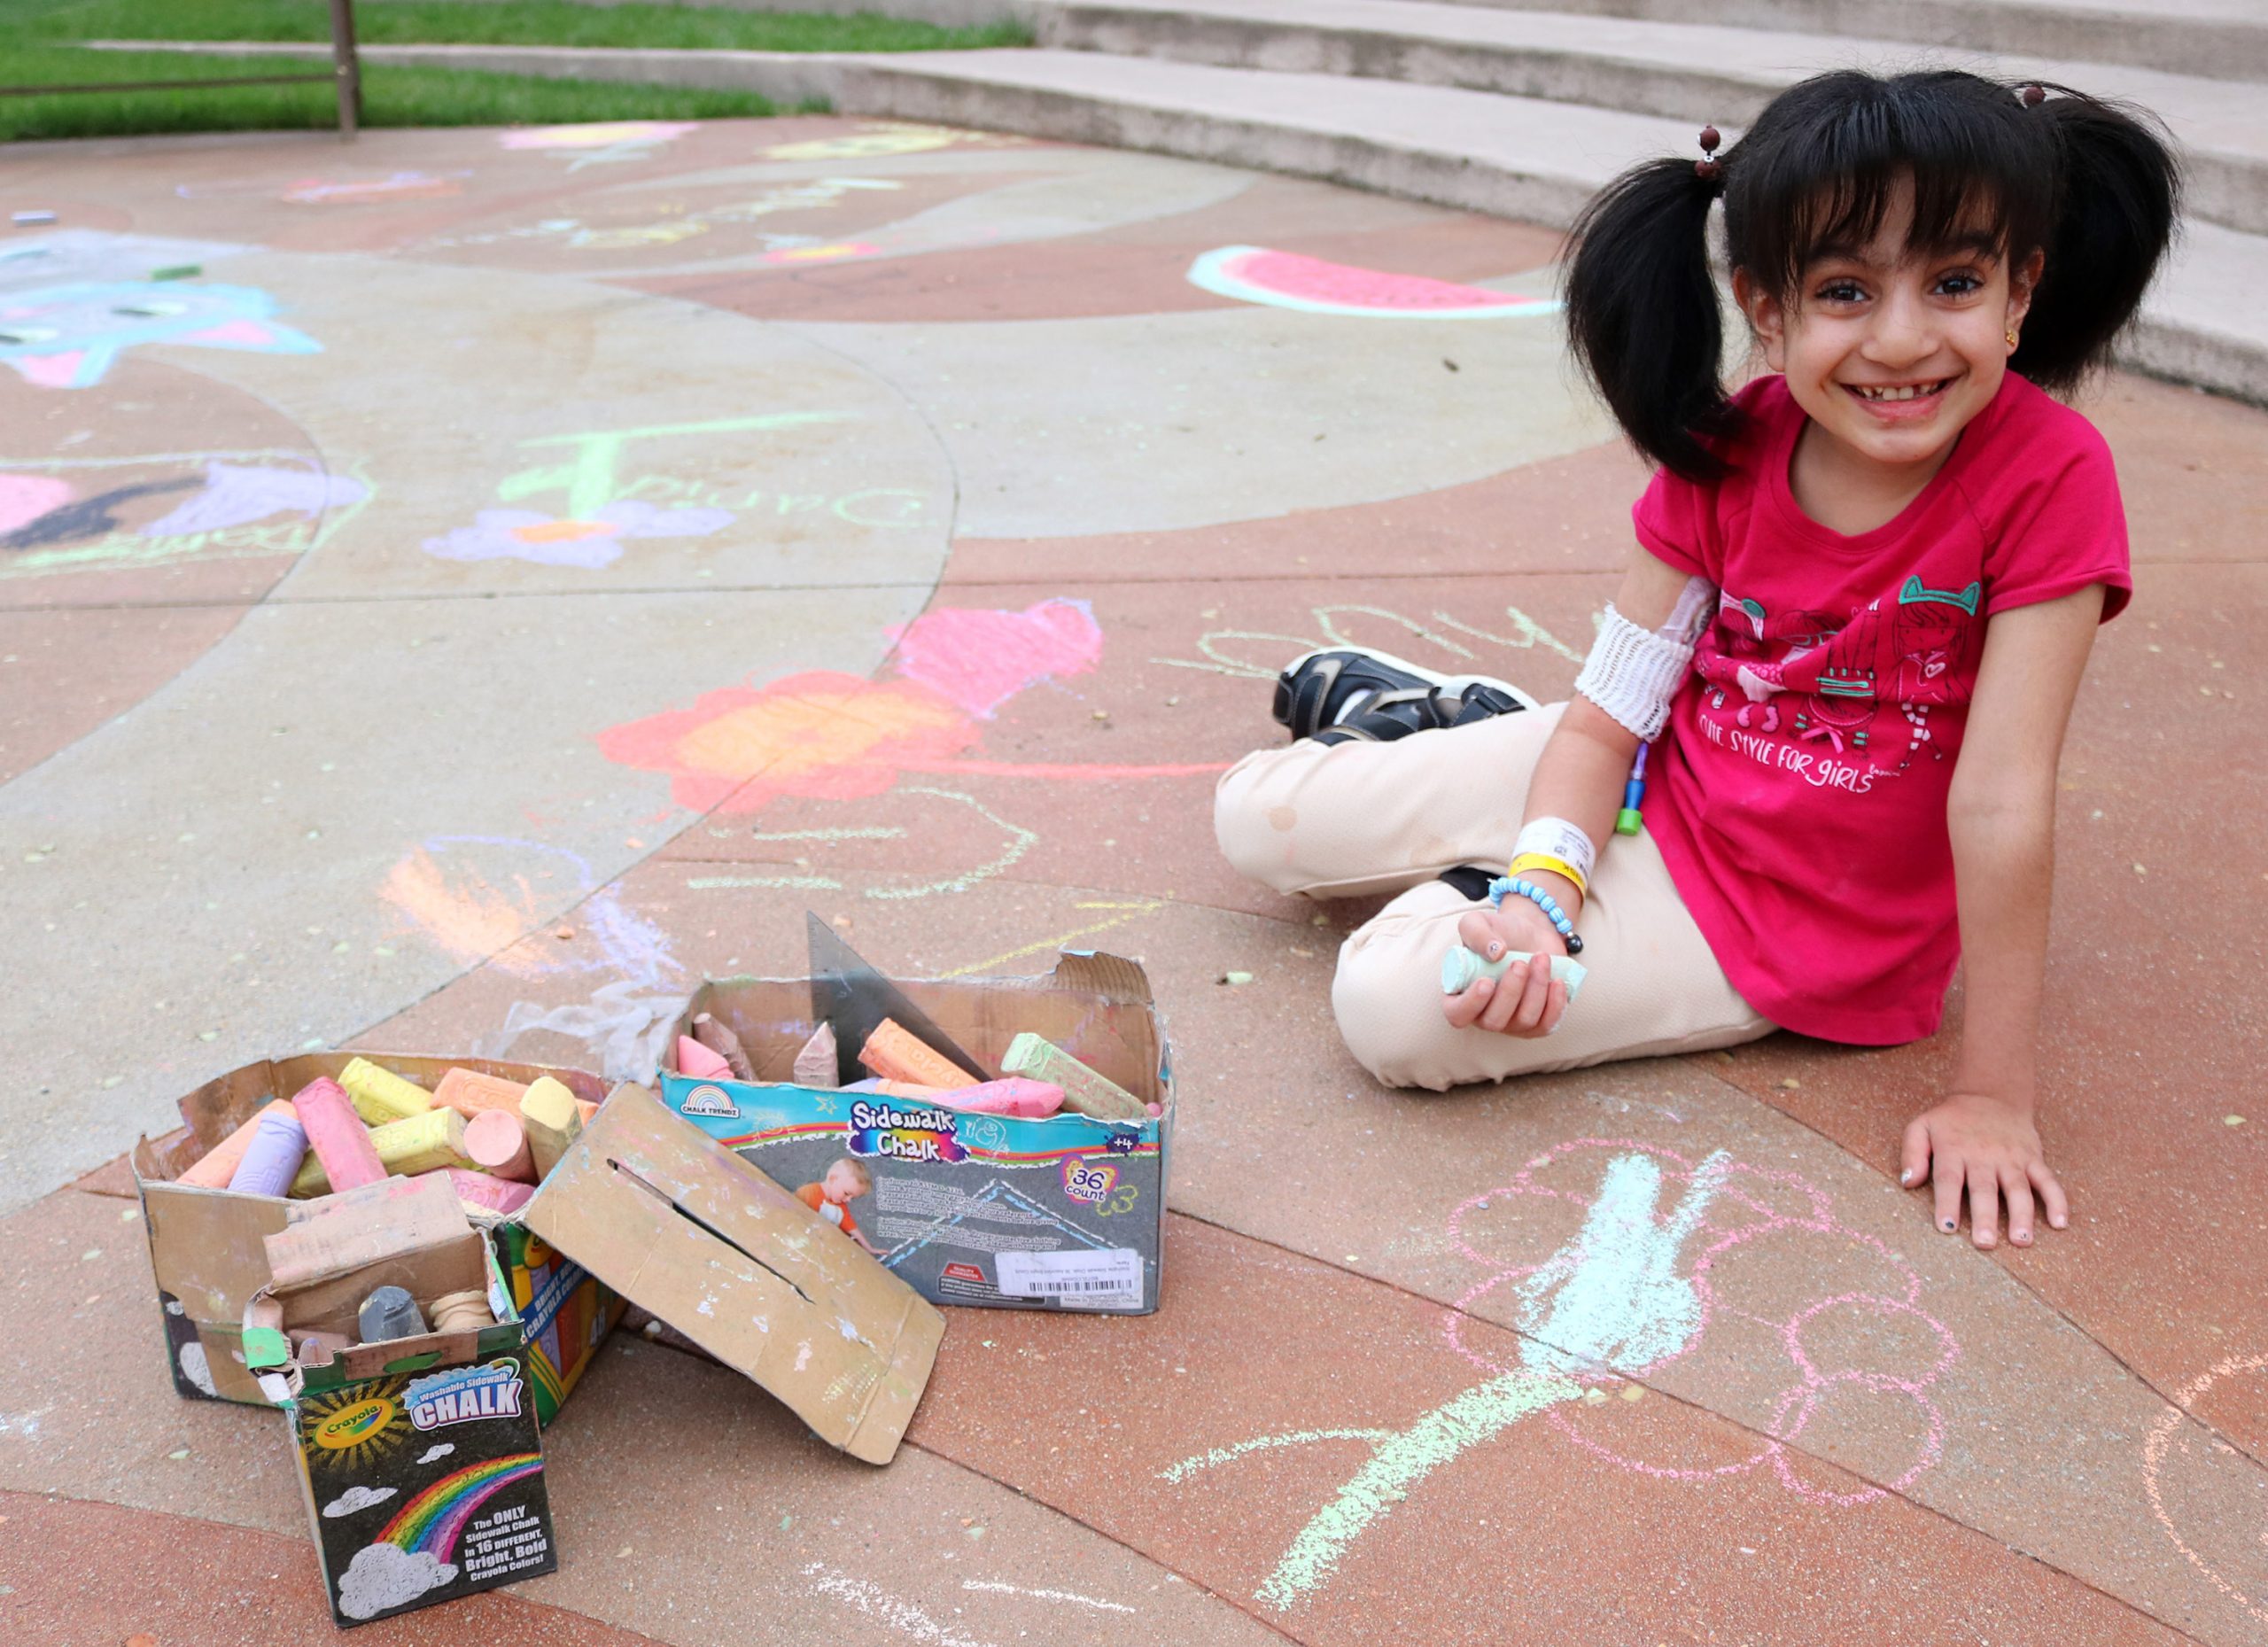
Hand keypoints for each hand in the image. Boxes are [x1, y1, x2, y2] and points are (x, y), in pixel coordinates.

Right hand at [1442, 902, 1569, 1038]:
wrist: (1531, 933)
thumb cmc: (1499, 932)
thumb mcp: (1478, 922)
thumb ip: (1476, 933)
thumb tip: (1495, 954)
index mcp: (1461, 995)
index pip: (1458, 1014)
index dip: (1471, 1004)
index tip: (1486, 981)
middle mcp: (1484, 1015)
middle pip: (1494, 1021)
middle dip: (1510, 992)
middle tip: (1520, 963)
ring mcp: (1512, 1023)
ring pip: (1524, 1020)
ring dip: (1535, 989)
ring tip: (1541, 958)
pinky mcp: (1539, 1022)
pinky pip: (1547, 1025)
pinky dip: (1555, 1004)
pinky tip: (1557, 981)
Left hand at [1900, 1092, 2068, 1248]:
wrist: (1990, 1095)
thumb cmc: (1952, 1120)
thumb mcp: (1922, 1127)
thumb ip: (1911, 1153)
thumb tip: (1908, 1182)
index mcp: (1954, 1149)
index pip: (1949, 1180)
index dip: (1947, 1204)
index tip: (1946, 1228)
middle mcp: (1984, 1155)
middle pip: (1985, 1189)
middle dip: (1985, 1217)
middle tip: (1985, 1243)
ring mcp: (2012, 1157)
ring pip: (2018, 1188)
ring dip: (2022, 1215)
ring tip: (2021, 1240)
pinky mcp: (2033, 1158)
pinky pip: (2048, 1179)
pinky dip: (2057, 1200)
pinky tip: (2060, 1222)